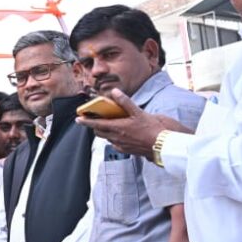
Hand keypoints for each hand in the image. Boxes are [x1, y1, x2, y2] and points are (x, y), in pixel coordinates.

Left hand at [76, 89, 191, 159]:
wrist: (162, 146)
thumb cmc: (152, 129)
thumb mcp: (138, 112)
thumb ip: (125, 102)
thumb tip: (115, 92)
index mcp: (117, 127)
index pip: (96, 124)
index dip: (85, 121)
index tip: (78, 119)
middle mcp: (116, 138)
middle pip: (99, 132)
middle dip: (94, 126)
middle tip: (93, 120)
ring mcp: (121, 145)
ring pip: (107, 138)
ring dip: (104, 132)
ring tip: (107, 125)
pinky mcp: (127, 150)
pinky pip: (115, 144)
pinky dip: (114, 138)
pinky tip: (120, 135)